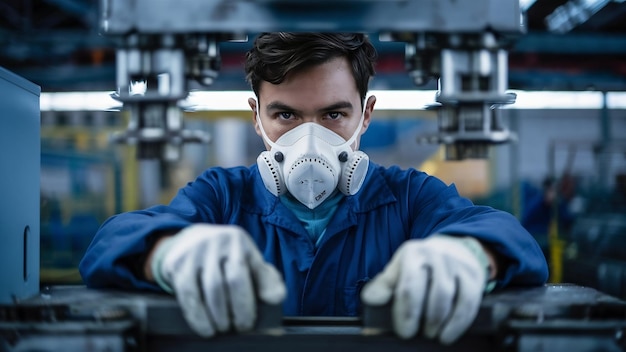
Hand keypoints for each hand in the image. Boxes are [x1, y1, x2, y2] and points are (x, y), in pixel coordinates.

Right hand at [151, 224, 285, 336]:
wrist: (190, 240)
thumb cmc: (226, 258)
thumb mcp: (248, 261)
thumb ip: (266, 279)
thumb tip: (276, 298)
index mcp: (239, 241)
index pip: (250, 271)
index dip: (255, 295)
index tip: (257, 315)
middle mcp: (218, 242)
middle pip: (232, 280)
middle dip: (239, 309)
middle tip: (242, 327)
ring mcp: (196, 252)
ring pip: (210, 289)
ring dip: (218, 315)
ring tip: (223, 329)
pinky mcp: (178, 264)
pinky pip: (188, 294)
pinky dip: (197, 316)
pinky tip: (205, 328)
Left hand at [360, 235, 487, 344]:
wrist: (455, 248)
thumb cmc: (421, 266)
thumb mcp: (400, 269)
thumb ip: (384, 285)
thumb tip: (370, 301)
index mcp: (412, 254)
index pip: (407, 286)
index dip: (403, 312)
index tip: (401, 331)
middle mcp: (435, 255)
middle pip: (427, 292)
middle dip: (416, 317)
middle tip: (410, 334)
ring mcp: (456, 265)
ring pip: (446, 297)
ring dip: (436, 322)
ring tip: (429, 334)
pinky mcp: (474, 276)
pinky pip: (467, 303)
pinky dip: (457, 324)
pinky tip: (447, 335)